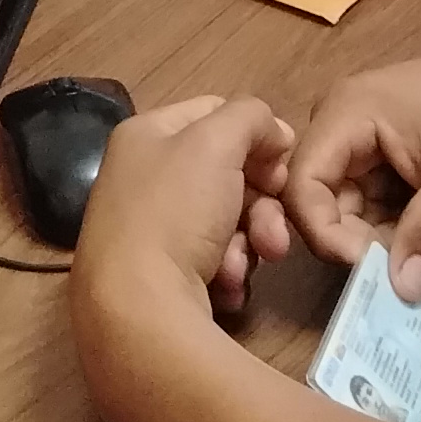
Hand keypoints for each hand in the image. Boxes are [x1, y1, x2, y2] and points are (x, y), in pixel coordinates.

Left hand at [71, 96, 297, 408]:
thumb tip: (274, 132)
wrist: (138, 308)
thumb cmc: (175, 212)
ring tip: (241, 267)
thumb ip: (251, 118)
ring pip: (226, 221)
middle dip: (260, 204)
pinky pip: (211, 261)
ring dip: (248, 244)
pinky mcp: (158, 276)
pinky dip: (227, 273)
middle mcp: (142, 178)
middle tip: (274, 229)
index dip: (255, 134)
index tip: (282, 164)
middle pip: (226, 174)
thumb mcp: (216, 143)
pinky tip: (226, 287)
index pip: (215, 113)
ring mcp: (149, 229)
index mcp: (146, 135)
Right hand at [283, 47, 420, 304]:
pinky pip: (379, 210)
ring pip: (355, 215)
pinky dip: (412, 228)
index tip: (373, 268)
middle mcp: (341, 128)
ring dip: (401, 238)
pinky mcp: (382, 163)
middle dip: (372, 240)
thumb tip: (402, 292)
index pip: (303, 186)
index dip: (327, 234)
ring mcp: (361, 146)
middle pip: (326, 205)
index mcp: (345, 113)